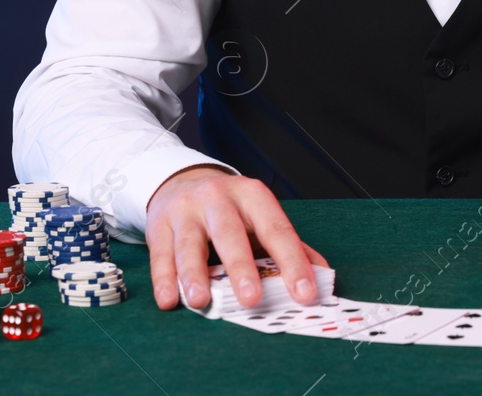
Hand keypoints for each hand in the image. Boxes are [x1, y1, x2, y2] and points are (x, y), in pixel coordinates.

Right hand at [145, 164, 329, 310]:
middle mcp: (219, 198)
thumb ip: (288, 245)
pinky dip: (165, 278)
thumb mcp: (259, 217)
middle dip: (241, 267)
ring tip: (202, 301)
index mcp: (253, 196)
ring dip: (195, 274)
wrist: (181, 181)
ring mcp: (187, 210)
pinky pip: (161, 253)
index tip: (305, 293)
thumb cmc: (228, 209)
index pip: (276, 229)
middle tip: (252, 299)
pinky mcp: (160, 224)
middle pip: (230, 232)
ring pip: (190, 243)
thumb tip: (322, 274)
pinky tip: (170, 299)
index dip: (293, 262)